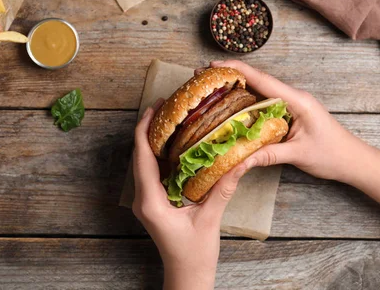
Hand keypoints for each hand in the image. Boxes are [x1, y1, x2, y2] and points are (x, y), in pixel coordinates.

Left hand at [133, 99, 249, 289]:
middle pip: (139, 155)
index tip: (155, 107)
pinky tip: (173, 144)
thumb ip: (223, 189)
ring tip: (169, 119)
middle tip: (165, 106)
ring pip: (143, 162)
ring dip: (153, 140)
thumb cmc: (195, 254)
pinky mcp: (151, 202)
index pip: (142, 156)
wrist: (186, 275)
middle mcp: (141, 198)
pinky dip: (159, 155)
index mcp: (150, 201)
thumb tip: (240, 161)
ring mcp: (144, 200)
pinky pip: (150, 172)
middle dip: (149, 129)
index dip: (145, 128)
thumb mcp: (210, 219)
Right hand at [209, 60, 369, 182]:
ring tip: (209, 89)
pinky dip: (244, 102)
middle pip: (256, 81)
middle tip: (202, 78)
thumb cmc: (333, 155)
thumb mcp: (298, 155)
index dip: (237, 70)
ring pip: (258, 91)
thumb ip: (267, 155)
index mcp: (296, 100)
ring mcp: (289, 104)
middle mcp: (291, 97)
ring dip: (234, 88)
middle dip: (229, 77)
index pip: (262, 80)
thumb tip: (237, 161)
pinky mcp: (287, 112)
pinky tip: (228, 106)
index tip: (214, 66)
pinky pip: (262, 103)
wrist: (354, 161)